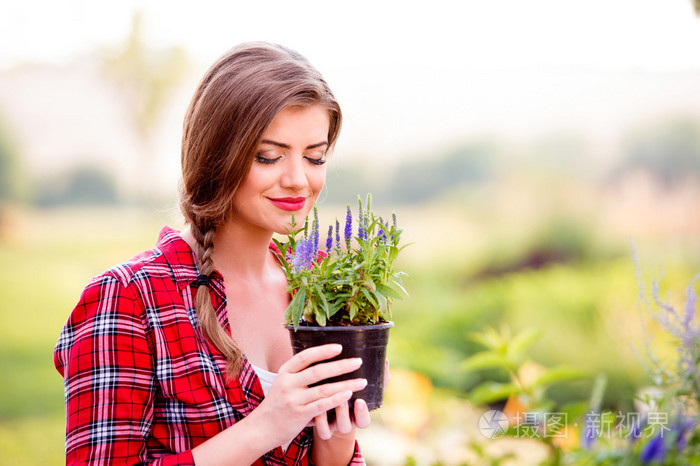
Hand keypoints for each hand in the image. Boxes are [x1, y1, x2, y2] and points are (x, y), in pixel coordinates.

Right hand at [250, 344, 366, 448]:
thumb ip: (299, 373)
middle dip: (341, 366)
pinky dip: (336, 399)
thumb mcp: (283, 382)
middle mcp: (288, 384)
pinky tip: (348, 395)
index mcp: (285, 372)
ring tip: (362, 382)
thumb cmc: (278, 403)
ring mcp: (293, 400)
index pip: (305, 357)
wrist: (262, 428)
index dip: (323, 351)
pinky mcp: (299, 415)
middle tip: (358, 362)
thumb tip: (324, 359)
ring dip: (345, 384)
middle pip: (318, 371)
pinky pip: (321, 405)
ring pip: (324, 389)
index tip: (340, 347)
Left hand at [312, 358, 391, 439]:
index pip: (364, 421)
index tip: (360, 401)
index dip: (362, 413)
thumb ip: (377, 380)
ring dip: (328, 414)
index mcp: (358, 417)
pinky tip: (315, 406)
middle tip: (341, 396)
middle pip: (346, 425)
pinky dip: (317, 420)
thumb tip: (386, 362)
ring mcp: (332, 427)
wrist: (332, 411)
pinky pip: (319, 430)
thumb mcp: (365, 389)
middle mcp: (345, 424)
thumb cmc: (353, 395)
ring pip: (331, 428)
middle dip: (343, 412)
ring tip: (327, 398)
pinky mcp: (320, 428)